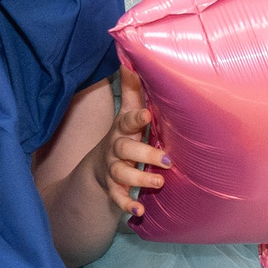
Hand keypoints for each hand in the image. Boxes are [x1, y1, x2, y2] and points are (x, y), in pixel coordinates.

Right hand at [96, 67, 164, 217]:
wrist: (99, 167)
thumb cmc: (125, 135)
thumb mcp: (128, 114)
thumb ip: (133, 90)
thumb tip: (131, 56)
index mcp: (123, 128)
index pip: (127, 120)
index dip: (136, 117)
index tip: (147, 115)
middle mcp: (116, 148)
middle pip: (126, 149)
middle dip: (145, 155)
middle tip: (168, 160)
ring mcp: (113, 169)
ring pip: (122, 173)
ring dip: (139, 179)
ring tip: (159, 183)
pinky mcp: (112, 188)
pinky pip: (117, 197)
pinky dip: (127, 204)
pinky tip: (139, 212)